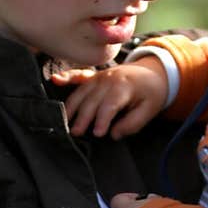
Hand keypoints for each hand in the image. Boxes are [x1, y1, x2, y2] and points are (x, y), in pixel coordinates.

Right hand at [52, 59, 167, 138]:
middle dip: (83, 117)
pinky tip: (55, 80)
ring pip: (81, 92)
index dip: (103, 119)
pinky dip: (66, 78)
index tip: (98, 133)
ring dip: (72, 107)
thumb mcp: (149, 110)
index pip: (110, 105)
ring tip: (65, 122)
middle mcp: (108, 79)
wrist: (152, 72)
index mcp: (124, 87)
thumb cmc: (150, 94)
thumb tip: (115, 134)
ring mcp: (99, 76)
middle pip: (92, 100)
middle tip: (76, 133)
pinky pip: (78, 76)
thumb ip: (133, 124)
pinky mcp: (93, 76)